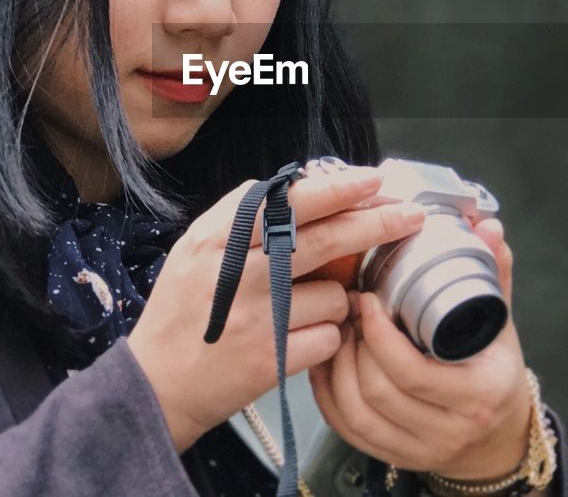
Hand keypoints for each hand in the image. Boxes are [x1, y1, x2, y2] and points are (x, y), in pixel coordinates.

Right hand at [127, 166, 428, 451]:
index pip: (289, 201)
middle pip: (327, 239)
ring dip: (337, 300)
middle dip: (379, 223)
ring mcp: (259, 318)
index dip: (339, 188)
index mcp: (219, 240)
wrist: (156, 386)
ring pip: (336, 294)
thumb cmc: (181, 315)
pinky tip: (303, 339)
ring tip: (306, 309)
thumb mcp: (194, 250)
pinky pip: (331, 336)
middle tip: (410, 216)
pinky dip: (328, 337)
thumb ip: (239, 216)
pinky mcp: (273, 359)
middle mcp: (240, 273)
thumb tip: (298, 187)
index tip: (373, 180)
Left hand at [309, 218, 532, 479]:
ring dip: (336, 368)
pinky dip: (329, 395)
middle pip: (379, 391)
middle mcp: (450, 430)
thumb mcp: (499, 324)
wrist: (498, 436)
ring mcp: (419, 449)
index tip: (366, 299)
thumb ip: (494, 275)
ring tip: (336, 331)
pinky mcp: (394, 456)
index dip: (379, 335)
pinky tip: (327, 364)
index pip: (414, 371)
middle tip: (345, 309)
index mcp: (480, 394)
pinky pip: (347, 430)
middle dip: (352, 345)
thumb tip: (489, 228)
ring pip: (357, 413)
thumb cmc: (495, 373)